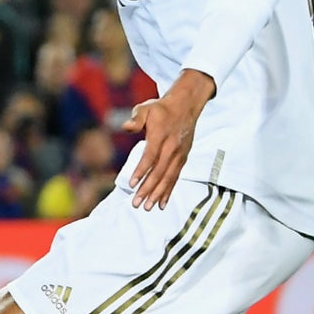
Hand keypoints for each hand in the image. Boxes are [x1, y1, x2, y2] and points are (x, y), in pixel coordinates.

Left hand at [121, 71, 213, 209]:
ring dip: (158, 193)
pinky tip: (162, 203)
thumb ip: (136, 118)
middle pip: (160, 171)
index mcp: (161, 135)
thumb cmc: (160, 108)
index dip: (142, 170)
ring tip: (148, 207)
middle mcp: (172, 147)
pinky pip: (176, 177)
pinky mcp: (183, 158)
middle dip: (148, 189)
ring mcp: (179, 154)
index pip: (151, 156)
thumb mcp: (146, 108)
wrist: (186, 106)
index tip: (132, 183)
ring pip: (169, 177)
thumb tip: (127, 126)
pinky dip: (169, 190)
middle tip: (137, 203)